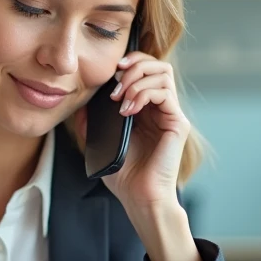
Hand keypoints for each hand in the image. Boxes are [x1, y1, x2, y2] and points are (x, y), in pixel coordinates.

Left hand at [77, 51, 190, 210]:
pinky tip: (127, 111)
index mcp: (146, 109)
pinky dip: (143, 94)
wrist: (139, 198)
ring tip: (120, 99)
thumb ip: (92, 123)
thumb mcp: (100, 144)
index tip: (111, 72)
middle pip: (158, 65)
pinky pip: (164, 93)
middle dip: (134, 65)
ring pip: (163, 73)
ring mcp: (171, 115)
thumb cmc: (124, 176)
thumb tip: (82, 104)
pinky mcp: (178, 124)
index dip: (130, 63)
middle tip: (115, 84)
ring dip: (136, 80)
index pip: (146, 70)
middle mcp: (161, 109)